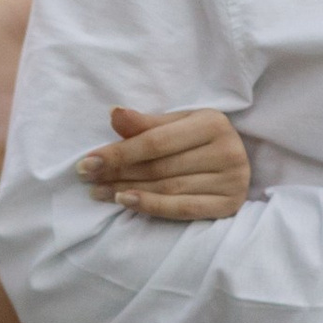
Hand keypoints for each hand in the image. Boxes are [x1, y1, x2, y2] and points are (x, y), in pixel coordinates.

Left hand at [78, 105, 250, 219]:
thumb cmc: (199, 140)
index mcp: (212, 122)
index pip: (155, 142)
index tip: (87, 161)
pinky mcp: (229, 205)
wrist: (235, 161)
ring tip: (99, 192)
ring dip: (126, 191)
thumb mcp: (176, 124)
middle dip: (118, 173)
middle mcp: (226, 150)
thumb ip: (145, 124)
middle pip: (158, 167)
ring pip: (166, 188)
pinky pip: (183, 209)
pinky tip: (125, 202)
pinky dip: (151, 206)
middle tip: (88, 178)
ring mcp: (231, 180)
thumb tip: (114, 113)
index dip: (119, 152)